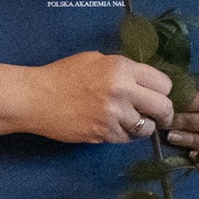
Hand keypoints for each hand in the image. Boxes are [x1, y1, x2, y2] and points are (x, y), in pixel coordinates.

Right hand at [25, 52, 177, 145]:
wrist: (34, 97)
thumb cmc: (63, 75)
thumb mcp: (96, 60)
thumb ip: (124, 69)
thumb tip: (146, 81)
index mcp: (122, 69)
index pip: (164, 83)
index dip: (163, 90)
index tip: (159, 95)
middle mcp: (122, 91)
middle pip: (164, 107)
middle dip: (165, 113)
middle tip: (161, 115)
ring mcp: (113, 115)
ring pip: (147, 127)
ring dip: (143, 126)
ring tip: (134, 121)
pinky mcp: (103, 133)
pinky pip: (126, 138)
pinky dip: (124, 134)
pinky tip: (114, 127)